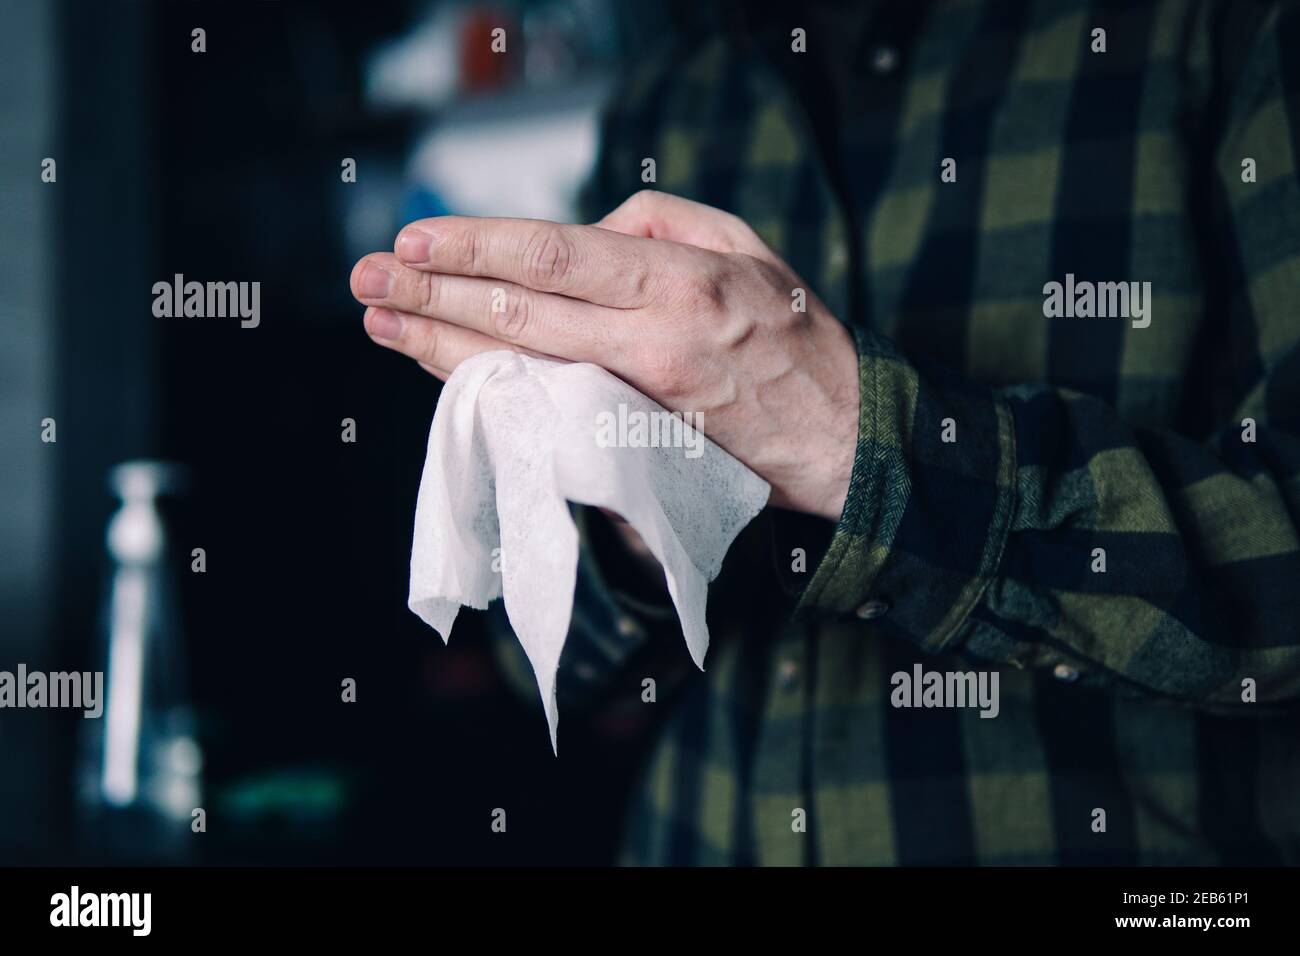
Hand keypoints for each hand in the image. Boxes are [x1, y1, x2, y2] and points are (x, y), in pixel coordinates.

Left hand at [350, 190, 859, 520]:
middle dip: (433, 295)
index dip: (475, 248)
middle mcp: (648, 344)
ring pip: (519, 368)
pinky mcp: (629, 447)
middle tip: (367, 281)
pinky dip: (490, 390)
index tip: (414, 241)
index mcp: (677, 282)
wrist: (839, 438)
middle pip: (518, 314)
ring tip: (383, 324)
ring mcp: (634, 404)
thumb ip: (660, 223)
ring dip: (440, 347)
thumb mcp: (747, 247)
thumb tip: (583, 229)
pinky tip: (443, 373)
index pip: (552, 257)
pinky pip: (543, 411)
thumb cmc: (795, 337)